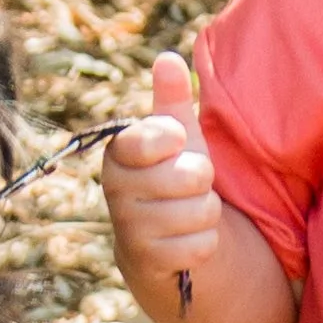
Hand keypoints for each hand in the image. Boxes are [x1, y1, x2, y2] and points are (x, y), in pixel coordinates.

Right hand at [100, 53, 219, 320]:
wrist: (164, 244)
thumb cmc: (173, 180)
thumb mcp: (178, 140)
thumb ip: (172, 101)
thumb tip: (167, 58)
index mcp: (118, 154)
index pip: (147, 138)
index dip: (172, 140)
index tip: (176, 143)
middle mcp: (116, 191)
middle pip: (191, 176)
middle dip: (203, 181)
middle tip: (191, 186)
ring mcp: (130, 229)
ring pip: (201, 212)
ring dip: (207, 214)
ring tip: (189, 213)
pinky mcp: (148, 263)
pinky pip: (202, 246)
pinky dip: (205, 244)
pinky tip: (188, 241)